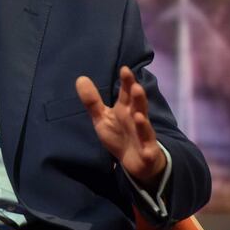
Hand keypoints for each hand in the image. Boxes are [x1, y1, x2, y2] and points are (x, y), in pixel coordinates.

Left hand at [75, 66, 165, 187]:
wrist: (135, 161)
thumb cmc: (118, 135)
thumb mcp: (102, 118)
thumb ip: (92, 101)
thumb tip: (80, 78)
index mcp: (125, 109)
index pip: (127, 93)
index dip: (127, 82)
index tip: (124, 69)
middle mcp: (136, 119)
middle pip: (138, 106)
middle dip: (138, 97)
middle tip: (135, 86)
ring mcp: (143, 135)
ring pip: (144, 126)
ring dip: (143, 121)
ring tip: (139, 115)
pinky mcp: (147, 152)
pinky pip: (148, 149)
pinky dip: (148, 147)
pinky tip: (146, 147)